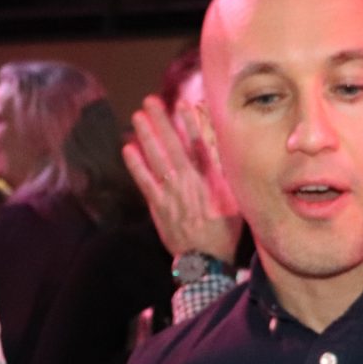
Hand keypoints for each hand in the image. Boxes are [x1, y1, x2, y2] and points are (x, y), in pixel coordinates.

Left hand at [121, 95, 241, 263]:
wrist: (205, 262)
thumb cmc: (223, 232)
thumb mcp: (234, 202)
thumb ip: (226, 176)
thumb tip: (222, 152)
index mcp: (211, 182)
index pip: (200, 146)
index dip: (192, 124)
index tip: (184, 104)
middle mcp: (190, 184)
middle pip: (174, 146)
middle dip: (162, 122)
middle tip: (151, 101)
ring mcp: (172, 195)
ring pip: (157, 160)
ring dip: (147, 136)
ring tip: (137, 116)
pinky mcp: (158, 207)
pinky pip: (145, 182)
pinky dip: (136, 165)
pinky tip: (128, 148)